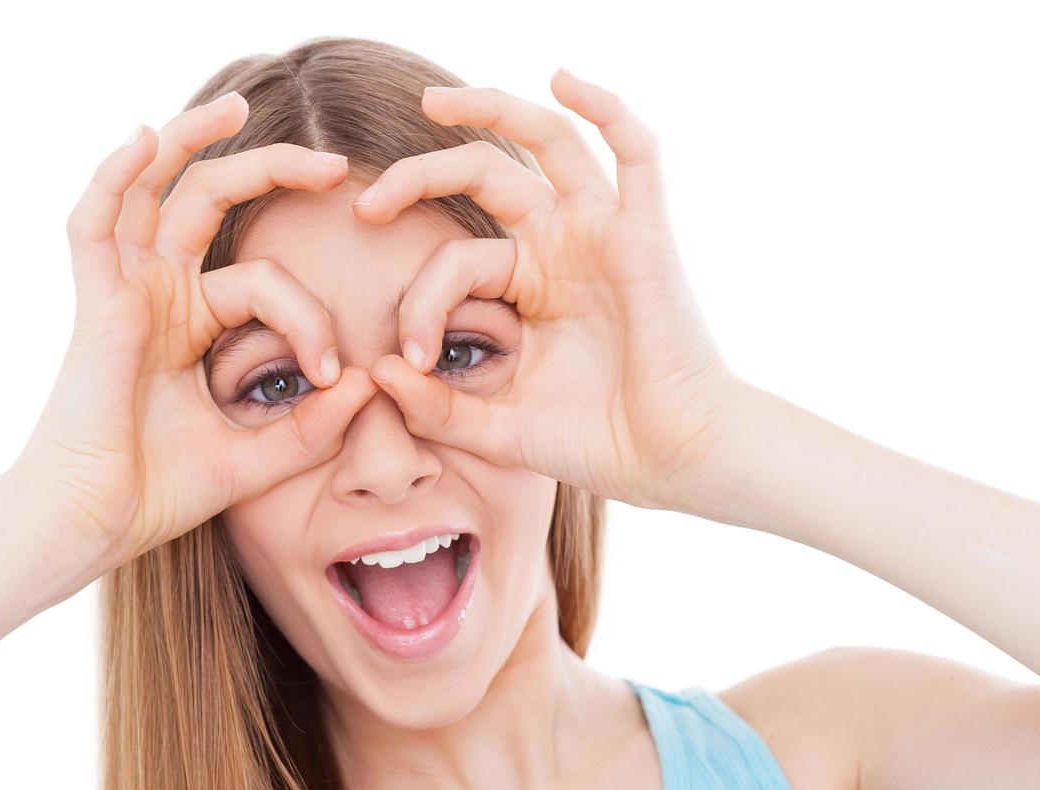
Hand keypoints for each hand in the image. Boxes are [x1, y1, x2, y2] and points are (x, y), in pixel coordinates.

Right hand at [7, 92, 377, 590]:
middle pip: (212, 202)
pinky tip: (143, 136)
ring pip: (154, 190)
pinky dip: (114, 176)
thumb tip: (375, 382)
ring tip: (234, 105)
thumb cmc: (156, 493)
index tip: (337, 376)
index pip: (264, 280)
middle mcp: (157, 293)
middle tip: (337, 166)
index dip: (310, 319)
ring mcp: (124, 292)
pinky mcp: (96, 303)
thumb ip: (312, 424)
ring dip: (189, 141)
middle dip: (272, 171)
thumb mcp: (256, 455)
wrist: (93, 526)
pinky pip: (95, 223)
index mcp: (190, 322)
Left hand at [355, 68, 745, 510]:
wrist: (672, 461)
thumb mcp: (497, 427)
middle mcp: (561, 246)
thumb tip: (378, 373)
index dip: (418, 299)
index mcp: (527, 285)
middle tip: (367, 201)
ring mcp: (601, 232)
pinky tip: (562, 77)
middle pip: (485, 174)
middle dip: (420, 175)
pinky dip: (604, 108)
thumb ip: (437, 407)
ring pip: (546, 141)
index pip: (454, 258)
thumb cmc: (596, 443)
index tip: (405, 355)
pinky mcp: (644, 232)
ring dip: (490, 108)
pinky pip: (634, 152)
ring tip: (431, 103)